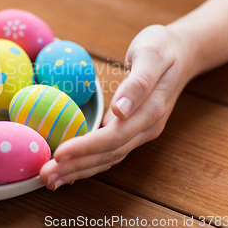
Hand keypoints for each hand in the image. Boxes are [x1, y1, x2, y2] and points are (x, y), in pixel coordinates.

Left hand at [40, 24, 193, 189]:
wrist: (182, 52)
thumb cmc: (162, 47)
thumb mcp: (151, 54)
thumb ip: (138, 83)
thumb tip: (121, 110)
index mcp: (150, 111)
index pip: (113, 137)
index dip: (85, 148)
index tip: (59, 154)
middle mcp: (145, 128)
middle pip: (107, 154)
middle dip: (75, 167)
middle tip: (45, 176)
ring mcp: (140, 131)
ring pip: (107, 158)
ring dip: (79, 171)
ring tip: (51, 179)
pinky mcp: (132, 130)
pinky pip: (109, 152)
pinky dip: (89, 163)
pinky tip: (70, 169)